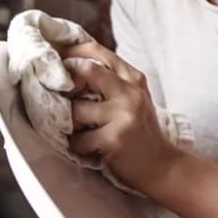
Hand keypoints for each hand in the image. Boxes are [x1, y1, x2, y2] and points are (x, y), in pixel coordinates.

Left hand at [60, 42, 182, 193]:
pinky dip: (77, 145)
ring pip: (76, 109)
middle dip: (65, 83)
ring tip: (79, 131)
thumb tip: (71, 67)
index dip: (70, 54)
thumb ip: (110, 81)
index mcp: (133, 78)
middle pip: (86, 70)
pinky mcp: (115, 139)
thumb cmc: (140, 132)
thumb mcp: (133, 98)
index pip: (96, 51)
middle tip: (60, 98)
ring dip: (69, 123)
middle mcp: (130, 92)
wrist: (162, 166)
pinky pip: (79, 139)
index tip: (55, 64)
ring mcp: (124, 115)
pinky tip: (88, 147)